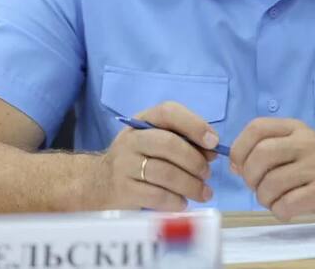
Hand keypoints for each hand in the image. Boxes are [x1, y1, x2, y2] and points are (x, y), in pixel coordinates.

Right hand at [95, 101, 218, 210]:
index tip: (214, 142)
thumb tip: (212, 151)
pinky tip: (183, 203)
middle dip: (194, 160)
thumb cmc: (139, 157)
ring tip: (203, 192)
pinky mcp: (123, 190)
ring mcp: (125, 164)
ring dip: (190, 184)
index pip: (169, 112)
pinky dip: (175, 200)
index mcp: (144, 120)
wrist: (100, 181)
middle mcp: (132, 138)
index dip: (194, 125)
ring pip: (165, 172)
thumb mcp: (156, 140)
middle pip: (168, 143)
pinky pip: (156, 195)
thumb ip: (185, 140)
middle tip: (207, 173)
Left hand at [230, 118, 314, 225]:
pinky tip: (288, 209)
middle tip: (258, 187)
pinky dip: (280, 210)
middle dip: (250, 177)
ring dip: (265, 198)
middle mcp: (307, 142)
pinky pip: (286, 204)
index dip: (239, 148)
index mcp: (296, 129)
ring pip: (270, 183)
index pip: (256, 128)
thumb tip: (234, 164)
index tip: (240, 166)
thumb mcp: (298, 149)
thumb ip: (268, 152)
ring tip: (275, 200)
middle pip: (260, 155)